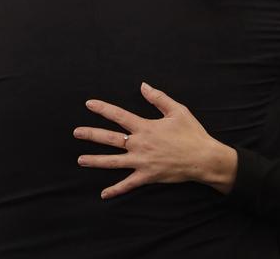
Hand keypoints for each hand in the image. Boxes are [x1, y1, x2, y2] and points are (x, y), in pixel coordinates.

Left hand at [74, 83, 237, 198]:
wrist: (203, 159)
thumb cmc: (192, 133)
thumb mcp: (177, 110)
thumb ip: (158, 98)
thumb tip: (143, 85)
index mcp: (146, 127)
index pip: (119, 115)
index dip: (103, 109)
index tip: (89, 104)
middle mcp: (140, 144)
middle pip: (110, 138)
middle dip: (91, 134)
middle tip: (76, 132)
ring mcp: (142, 162)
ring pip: (113, 162)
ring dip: (95, 161)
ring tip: (80, 159)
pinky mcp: (147, 176)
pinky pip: (128, 184)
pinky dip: (116, 190)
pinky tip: (103, 194)